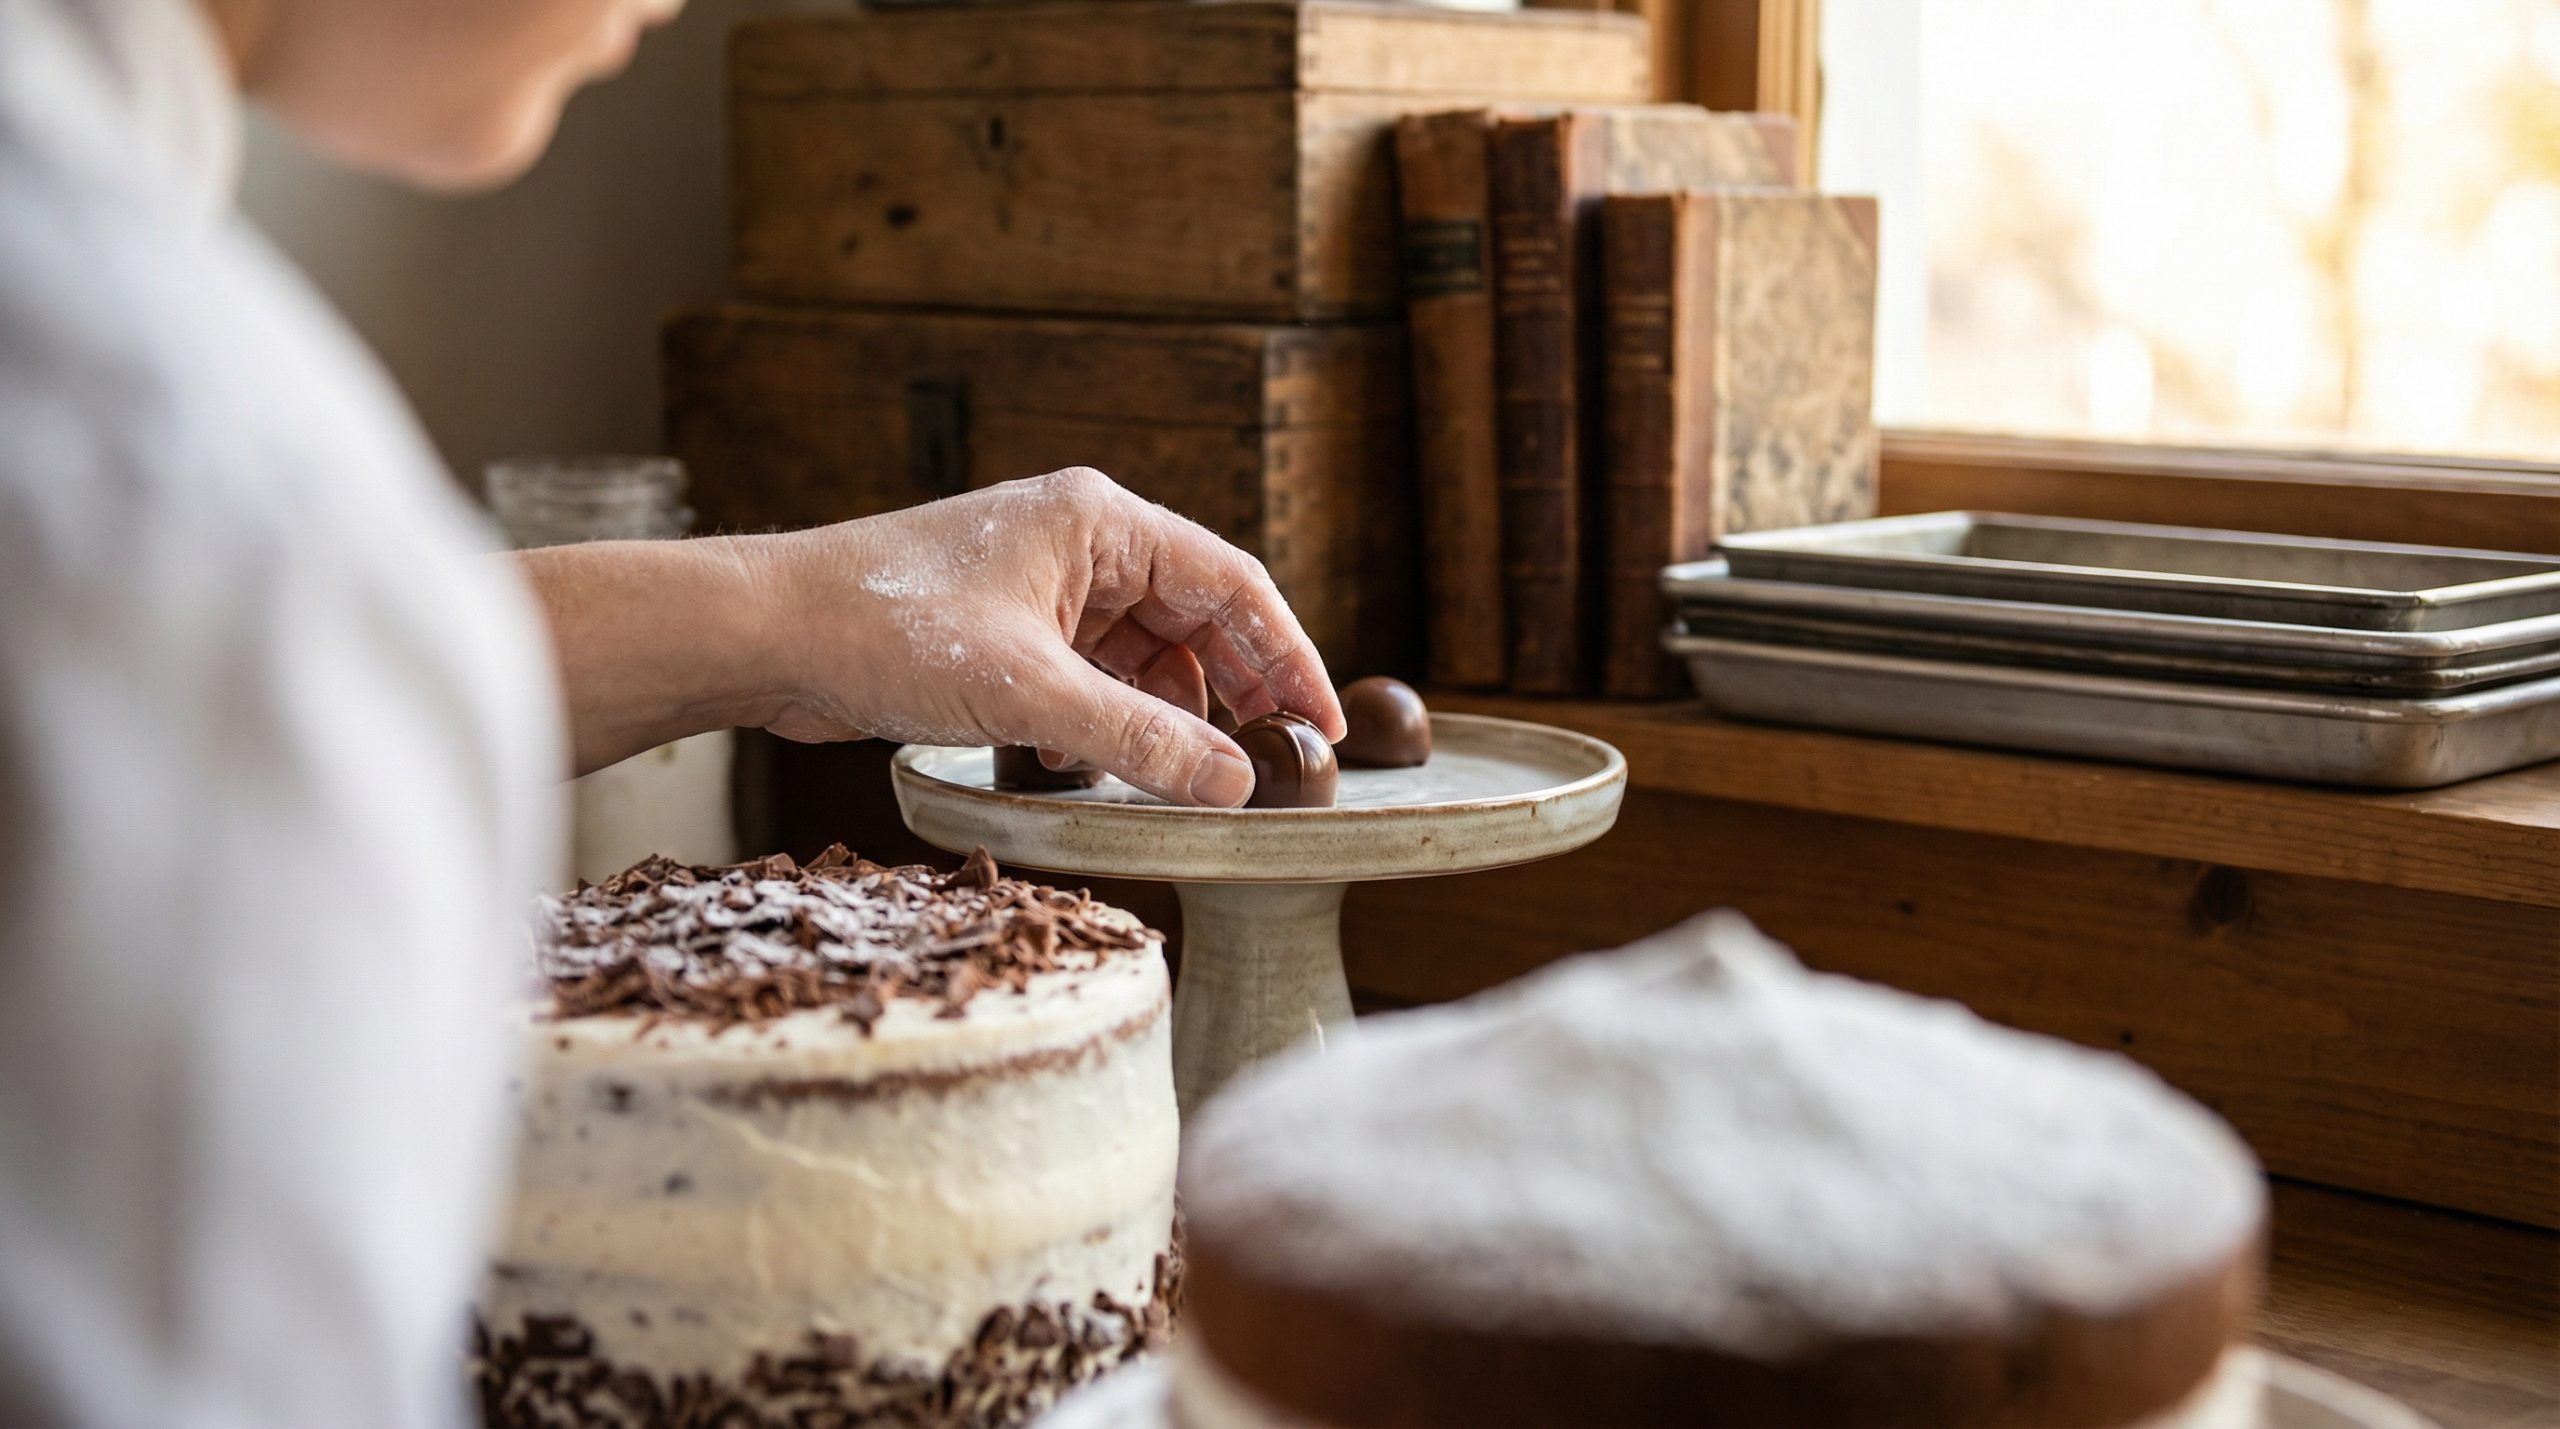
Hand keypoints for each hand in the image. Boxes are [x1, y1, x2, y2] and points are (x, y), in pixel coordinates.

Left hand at [749, 468, 1344, 805]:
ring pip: (1143, 654)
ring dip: (1167, 714)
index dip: (1288, 658)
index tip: (1323, 728)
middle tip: (1272, 766)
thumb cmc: (883, 628)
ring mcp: (1041, 587)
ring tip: (1188, 776)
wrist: (766, 634)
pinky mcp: (1006, 631)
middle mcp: (1079, 542)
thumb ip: (1140, 741)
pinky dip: (1110, 722)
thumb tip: (1232, 785)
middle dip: (1235, 692)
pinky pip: (1091, 676)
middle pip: (1195, 618)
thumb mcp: (1030, 696)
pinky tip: (1103, 767)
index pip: (1232, 584)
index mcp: (1099, 521)